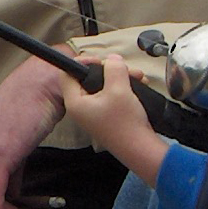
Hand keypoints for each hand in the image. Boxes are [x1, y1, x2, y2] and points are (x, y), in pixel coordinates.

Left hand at [59, 55, 167, 185]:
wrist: (140, 148)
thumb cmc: (125, 122)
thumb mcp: (119, 88)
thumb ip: (113, 68)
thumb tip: (112, 59)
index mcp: (75, 102)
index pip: (67, 74)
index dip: (83, 62)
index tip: (101, 60)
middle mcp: (80, 108)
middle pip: (86, 79)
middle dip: (108, 70)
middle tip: (123, 68)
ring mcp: (92, 114)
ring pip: (101, 86)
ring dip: (119, 78)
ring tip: (138, 76)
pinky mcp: (104, 117)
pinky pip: (109, 96)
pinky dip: (122, 88)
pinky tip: (138, 85)